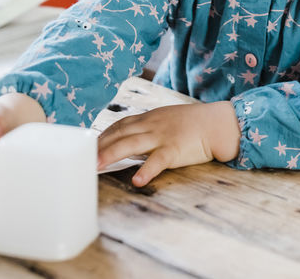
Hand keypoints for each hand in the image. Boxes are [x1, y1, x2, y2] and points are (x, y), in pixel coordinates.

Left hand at [97, 101, 239, 187]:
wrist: (217, 124)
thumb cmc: (194, 124)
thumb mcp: (167, 119)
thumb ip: (149, 128)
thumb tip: (131, 140)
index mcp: (150, 118)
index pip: (120, 124)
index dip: (103, 135)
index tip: (88, 145)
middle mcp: (152, 125)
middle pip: (120, 133)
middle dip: (99, 145)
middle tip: (82, 157)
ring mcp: (162, 136)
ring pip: (132, 144)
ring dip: (112, 154)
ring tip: (97, 165)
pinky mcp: (175, 150)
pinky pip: (158, 160)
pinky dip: (146, 170)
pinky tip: (137, 181)